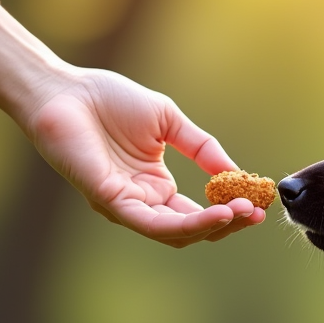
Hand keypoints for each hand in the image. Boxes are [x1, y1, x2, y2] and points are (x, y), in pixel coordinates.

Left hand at [25, 67, 264, 246]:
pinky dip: (188, 223)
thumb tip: (235, 172)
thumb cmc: (108, 100)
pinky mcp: (110, 202)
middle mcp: (142, 202)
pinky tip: (217, 213)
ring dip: (213, 227)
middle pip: (192, 229)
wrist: (64, 90)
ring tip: (243, 213)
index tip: (259, 202)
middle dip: (228, 224)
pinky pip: (154, 223)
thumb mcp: (168, 121)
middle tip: (258, 214)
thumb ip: (201, 147)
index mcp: (155, 186)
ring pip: (176, 233)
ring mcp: (125, 205)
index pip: (198, 211)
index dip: (229, 210)